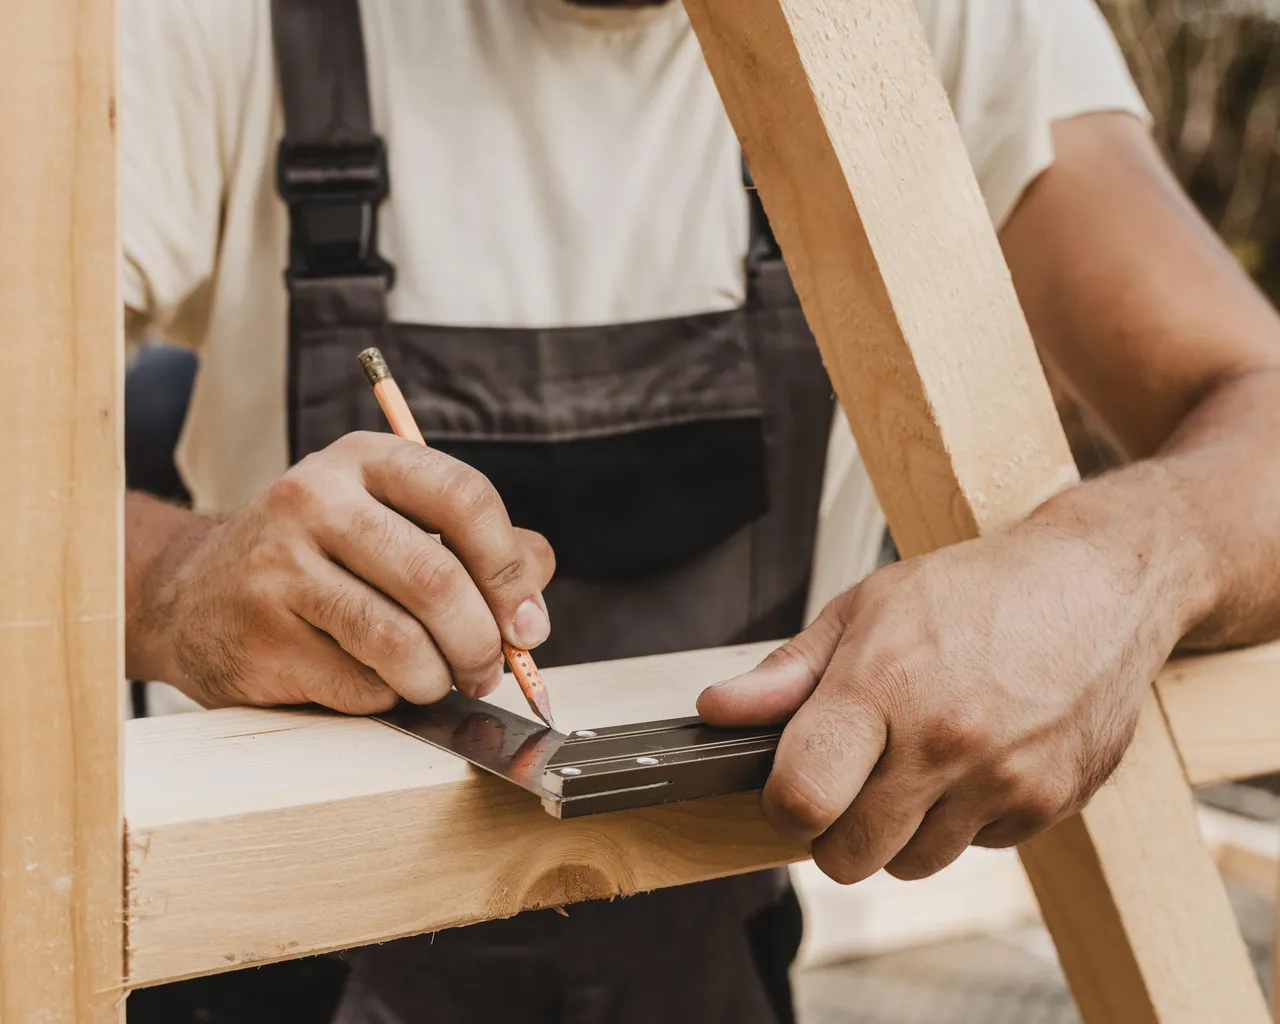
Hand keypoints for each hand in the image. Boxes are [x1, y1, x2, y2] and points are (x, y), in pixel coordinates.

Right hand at [131, 431, 554, 713]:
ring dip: (438, 678)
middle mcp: (315, 499)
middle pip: (436, 578)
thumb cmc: (323, 559)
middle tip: (490, 669)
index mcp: (365, 460)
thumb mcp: (396, 523)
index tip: (528, 621)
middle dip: (481, 641)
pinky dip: (387, 696)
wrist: (197, 594)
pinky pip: (360, 684)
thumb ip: (479, 546)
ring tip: (437, 680)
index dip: (509, 569)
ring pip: (400, 641)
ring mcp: (278, 566)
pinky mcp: (259, 635)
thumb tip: (534, 593)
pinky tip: (372, 680)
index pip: (464, 497)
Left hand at [698, 521, 1182, 882]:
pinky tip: (977, 761)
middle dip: (837, 830)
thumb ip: (787, 672)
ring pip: (913, 863)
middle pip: (849, 856)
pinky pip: (979, 848)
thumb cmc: (974, 590)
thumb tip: (717, 710)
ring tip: (919, 763)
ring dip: (902, 830)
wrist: (1097, 585)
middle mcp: (944, 740)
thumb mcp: (865, 608)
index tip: (791, 788)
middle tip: (852, 782)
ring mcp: (1002, 778)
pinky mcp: (1051, 803)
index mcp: (883, 684)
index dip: (783, 806)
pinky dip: (967, 820)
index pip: (802, 799)